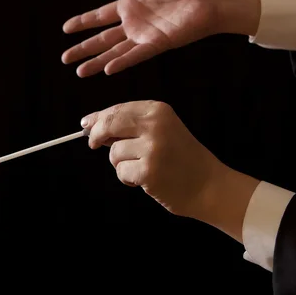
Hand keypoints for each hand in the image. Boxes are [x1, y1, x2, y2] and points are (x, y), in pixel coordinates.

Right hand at [62, 0, 259, 76]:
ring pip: (114, 52)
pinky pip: (136, 55)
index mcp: (132, 4)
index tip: (66, 28)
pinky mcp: (158, 44)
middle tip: (64, 58)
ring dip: (97, 61)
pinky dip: (122, 62)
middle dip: (84, 48)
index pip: (101, 16)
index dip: (83, 22)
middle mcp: (135, 23)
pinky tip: (107, 70)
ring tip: (79, 71)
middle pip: (102, 39)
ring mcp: (145, 36)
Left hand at [81, 101, 258, 241]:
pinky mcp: (148, 172)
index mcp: (159, 111)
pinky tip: (145, 179)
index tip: (86, 124)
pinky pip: (121, 172)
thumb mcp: (162, 130)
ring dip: (121, 163)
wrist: (209, 185)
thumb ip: (131, 126)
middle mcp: (155, 125)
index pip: (118, 109)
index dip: (99, 118)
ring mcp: (152, 149)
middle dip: (96, 134)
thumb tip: (93, 126)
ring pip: (113, 153)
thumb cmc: (181, 159)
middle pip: (109, 124)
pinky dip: (128, 178)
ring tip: (142, 167)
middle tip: (93, 144)